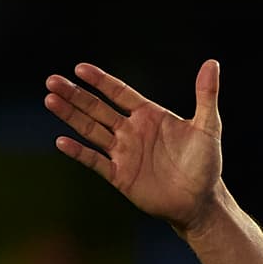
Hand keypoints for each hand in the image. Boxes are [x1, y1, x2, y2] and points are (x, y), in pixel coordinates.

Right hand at [44, 60, 222, 233]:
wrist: (200, 201)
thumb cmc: (206, 163)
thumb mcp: (208, 126)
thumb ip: (206, 95)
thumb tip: (212, 63)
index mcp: (150, 116)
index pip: (120, 92)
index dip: (100, 81)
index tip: (80, 68)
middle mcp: (132, 131)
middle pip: (97, 108)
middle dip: (75, 95)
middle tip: (52, 80)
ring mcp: (124, 152)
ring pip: (91, 130)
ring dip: (71, 116)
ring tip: (50, 100)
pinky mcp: (120, 175)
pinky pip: (95, 161)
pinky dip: (79, 152)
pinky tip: (62, 140)